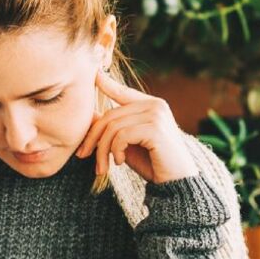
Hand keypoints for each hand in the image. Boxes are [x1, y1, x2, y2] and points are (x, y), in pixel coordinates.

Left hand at [76, 72, 197, 183]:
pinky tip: (119, 162)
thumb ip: (114, 129)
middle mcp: (155, 105)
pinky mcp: (155, 128)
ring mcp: (156, 115)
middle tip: (83, 156)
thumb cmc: (153, 163)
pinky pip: (121, 135)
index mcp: (151, 105)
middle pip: (110, 115)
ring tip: (103, 167)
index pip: (123, 91)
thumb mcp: (128, 144)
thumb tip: (90, 114)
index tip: (93, 75)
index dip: (106, 83)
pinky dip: (115, 151)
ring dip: (102, 149)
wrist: (176, 183)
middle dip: (93, 137)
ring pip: (113, 126)